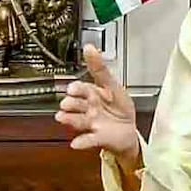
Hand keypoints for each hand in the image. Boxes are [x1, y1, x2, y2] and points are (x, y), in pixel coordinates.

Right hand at [55, 44, 139, 164]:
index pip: (82, 88)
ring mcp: (91, 123)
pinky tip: (76, 143)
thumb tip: (89, 47)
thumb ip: (100, 68)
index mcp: (93, 94)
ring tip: (62, 117)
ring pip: (78, 121)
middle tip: (66, 103)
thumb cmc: (118, 106)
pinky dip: (82, 142)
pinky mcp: (96, 138)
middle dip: (70, 103)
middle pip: (76, 105)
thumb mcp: (113, 85)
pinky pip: (88, 140)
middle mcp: (89, 108)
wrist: (128, 130)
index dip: (77, 88)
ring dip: (69, 119)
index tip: (72, 88)